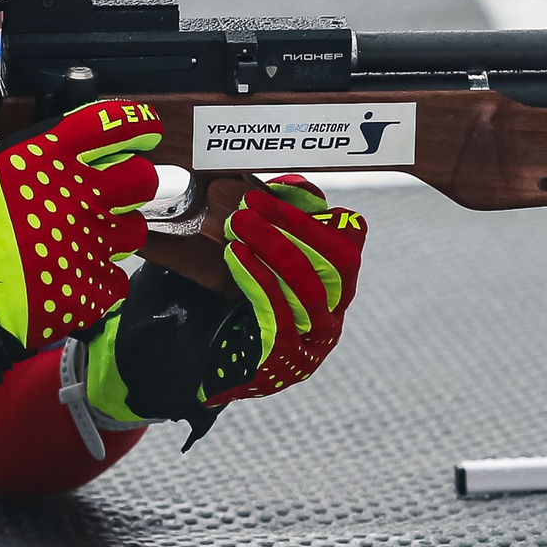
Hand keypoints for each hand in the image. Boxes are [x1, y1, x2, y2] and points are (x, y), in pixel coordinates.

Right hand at [0, 46, 162, 405]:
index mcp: (44, 155)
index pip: (111, 123)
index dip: (133, 124)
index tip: (140, 130)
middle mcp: (77, 195)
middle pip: (140, 178)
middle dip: (130, 181)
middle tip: (109, 191)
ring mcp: (87, 246)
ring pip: (134, 230)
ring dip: (116, 230)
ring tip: (88, 238)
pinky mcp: (86, 294)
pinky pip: (117, 282)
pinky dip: (101, 281)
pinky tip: (76, 280)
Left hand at [82, 176, 367, 441]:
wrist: (195, 366)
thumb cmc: (225, 307)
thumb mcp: (248, 260)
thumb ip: (265, 226)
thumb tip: (274, 180)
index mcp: (331, 286)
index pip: (350, 241)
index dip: (318, 213)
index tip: (275, 191)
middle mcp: (332, 314)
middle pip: (339, 261)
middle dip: (296, 226)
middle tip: (250, 203)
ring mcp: (313, 344)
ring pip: (312, 288)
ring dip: (276, 248)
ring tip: (238, 225)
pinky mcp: (284, 364)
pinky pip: (281, 317)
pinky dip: (260, 281)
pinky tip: (236, 258)